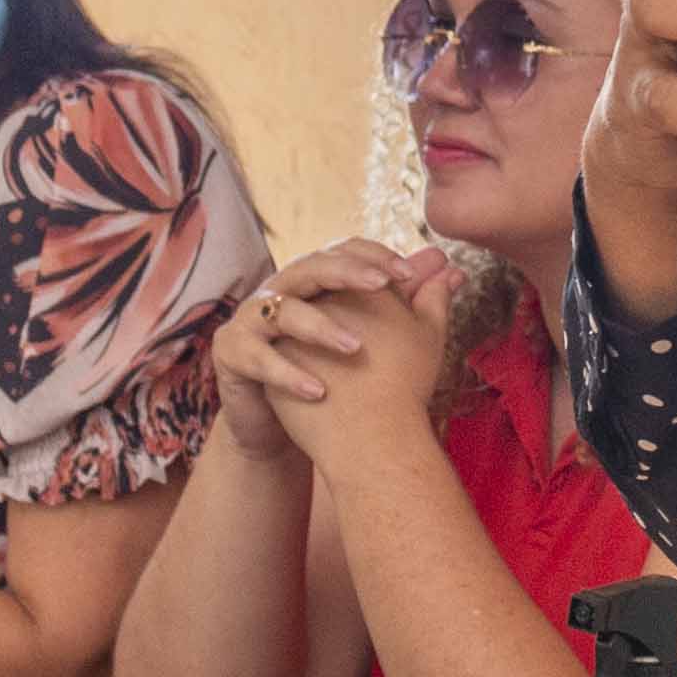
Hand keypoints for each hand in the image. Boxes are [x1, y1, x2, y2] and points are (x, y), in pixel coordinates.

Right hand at [211, 245, 453, 462]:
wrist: (277, 425)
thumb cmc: (326, 375)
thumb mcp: (369, 337)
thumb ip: (405, 302)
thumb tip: (445, 263)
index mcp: (312, 282)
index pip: (342, 251)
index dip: (375, 256)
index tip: (412, 273)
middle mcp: (280, 291)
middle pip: (310, 266)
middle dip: (347, 273)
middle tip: (383, 287)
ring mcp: (251, 319)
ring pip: (281, 309)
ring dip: (319, 326)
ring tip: (354, 347)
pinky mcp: (231, 353)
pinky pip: (257, 356)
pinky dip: (287, 372)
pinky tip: (318, 391)